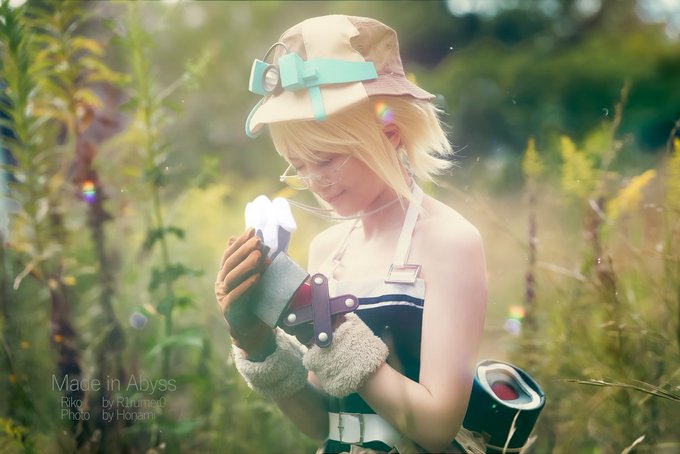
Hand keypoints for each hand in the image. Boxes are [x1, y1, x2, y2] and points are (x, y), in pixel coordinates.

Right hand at [215, 228, 273, 357]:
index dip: (240, 241)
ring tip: (258, 256)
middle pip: (230, 263)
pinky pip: (235, 296)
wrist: (253, 329)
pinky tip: (257, 277)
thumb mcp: (258, 278)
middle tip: (258, 240)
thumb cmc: (256, 300)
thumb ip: (257, 263)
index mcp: (225, 273)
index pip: (230, 253)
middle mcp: (221, 283)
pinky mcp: (229, 310)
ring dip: (246, 265)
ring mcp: (223, 296)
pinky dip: (246, 286)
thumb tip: (261, 244)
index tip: (252, 230)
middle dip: (244, 250)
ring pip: (231, 278)